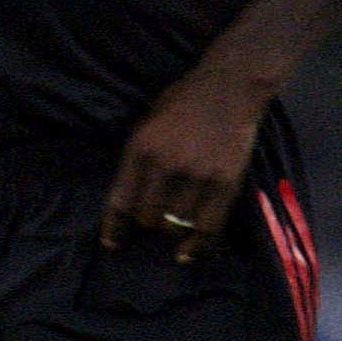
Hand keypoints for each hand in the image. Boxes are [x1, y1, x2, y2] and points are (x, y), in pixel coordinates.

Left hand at [100, 70, 263, 262]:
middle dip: (147, 221)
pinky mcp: (225, 183)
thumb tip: (129, 201)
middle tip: (153, 216)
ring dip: (170, 228)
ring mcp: (197, 176)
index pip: (120, 201)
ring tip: (173, 222)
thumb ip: (138, 159)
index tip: (112, 244)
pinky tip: (186, 253)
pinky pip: (208, 227)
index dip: (114, 228)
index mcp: (141, 148)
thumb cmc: (183, 101)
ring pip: (174, 225)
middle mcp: (166, 165)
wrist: (229, 88)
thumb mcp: (147, 123)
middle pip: (147, 217)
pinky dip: (196, 245)